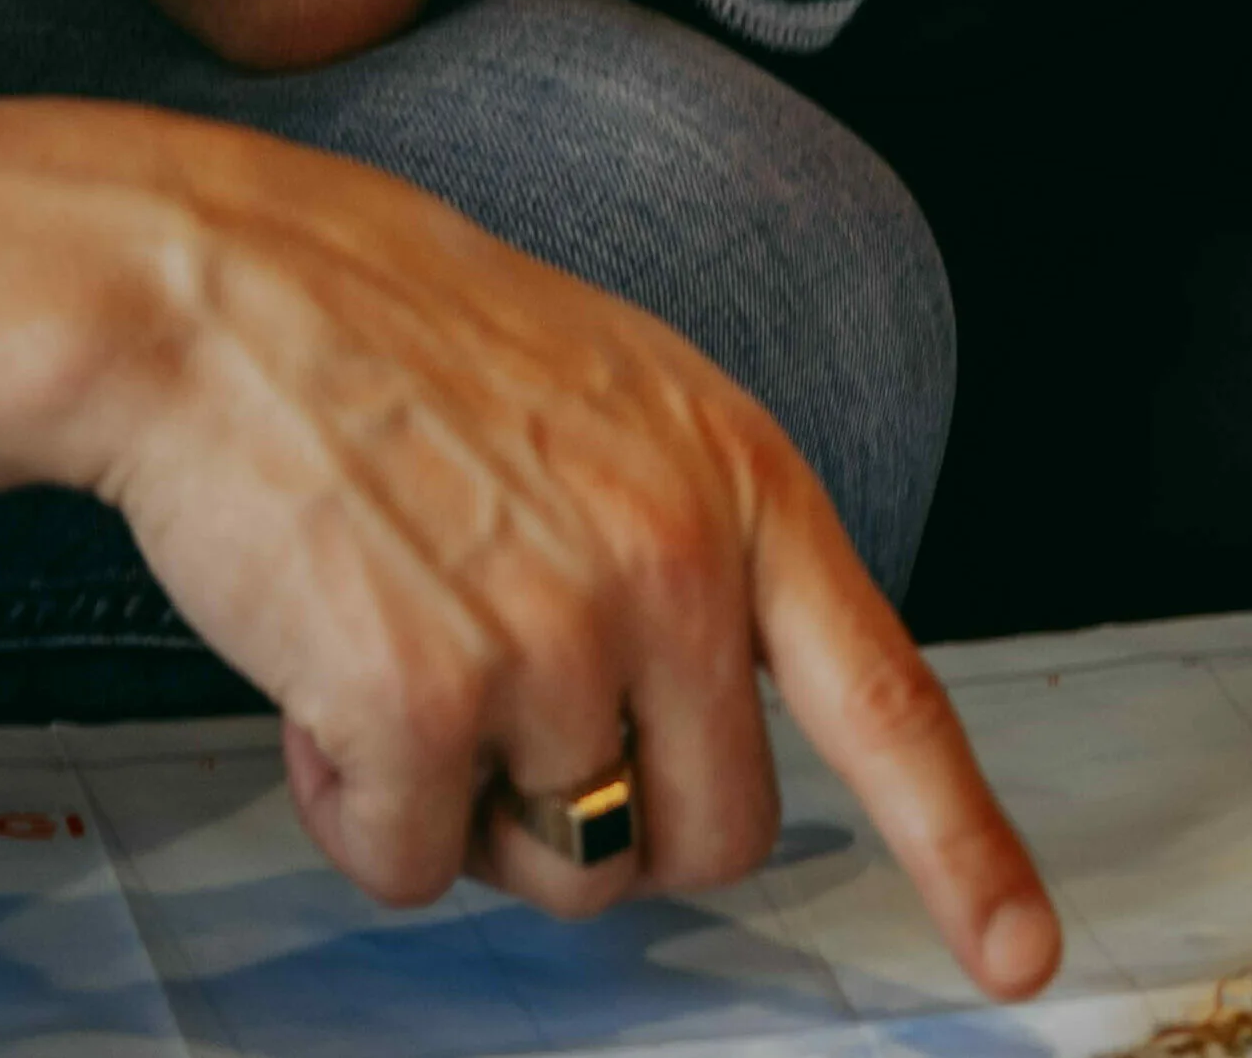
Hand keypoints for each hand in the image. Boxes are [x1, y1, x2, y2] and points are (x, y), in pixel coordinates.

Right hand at [66, 114, 1054, 995]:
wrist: (230, 299)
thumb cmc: (412, 352)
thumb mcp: (630, 410)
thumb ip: (702, 552)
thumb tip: (711, 722)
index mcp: (748, 491)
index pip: (890, 700)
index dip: (964, 847)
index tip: (1022, 952)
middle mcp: (680, 570)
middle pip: (710, 836)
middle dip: (615, 831)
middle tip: (513, 739)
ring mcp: (561, 639)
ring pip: (557, 864)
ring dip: (470, 814)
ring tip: (401, 668)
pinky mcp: (426, 701)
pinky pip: (414, 863)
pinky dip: (358, 812)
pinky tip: (321, 683)